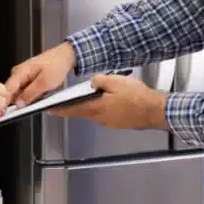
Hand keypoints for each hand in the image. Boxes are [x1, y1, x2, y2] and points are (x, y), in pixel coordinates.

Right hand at [5, 43, 76, 106]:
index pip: (6, 90)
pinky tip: (40, 94)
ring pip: (19, 92)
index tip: (11, 113)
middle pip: (12, 93)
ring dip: (27, 98)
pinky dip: (32, 94)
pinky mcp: (28, 78)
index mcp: (19, 72)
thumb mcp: (45, 82)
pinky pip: (26, 90)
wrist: (65, 56)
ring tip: (39, 97)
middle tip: (32, 105)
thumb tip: (19, 104)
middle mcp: (18, 73)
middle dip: (19, 102)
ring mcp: (23, 75)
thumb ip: (30, 93)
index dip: (7, 102)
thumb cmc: (57, 65)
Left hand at [51, 73, 168, 129]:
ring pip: (95, 112)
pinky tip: (111, 100)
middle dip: (74, 106)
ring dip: (91, 106)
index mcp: (96, 108)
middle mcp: (100, 118)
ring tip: (94, 95)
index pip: (72, 109)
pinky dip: (104, 108)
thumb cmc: (136, 97)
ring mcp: (110, 122)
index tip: (49, 109)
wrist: (154, 111)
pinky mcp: (118, 123)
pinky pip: (106, 114)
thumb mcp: (115, 81)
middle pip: (82, 111)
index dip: (59, 109)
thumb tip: (92, 82)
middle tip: (66, 101)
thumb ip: (100, 81)